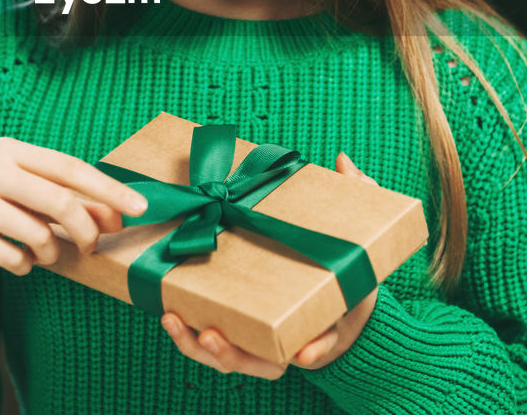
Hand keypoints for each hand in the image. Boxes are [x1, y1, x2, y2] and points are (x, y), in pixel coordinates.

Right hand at [0, 136, 148, 272]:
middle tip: (92, 246)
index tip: (140, 208)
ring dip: (52, 252)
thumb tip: (118, 217)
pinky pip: (11, 257)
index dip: (109, 189)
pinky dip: (25, 265)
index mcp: (12, 150)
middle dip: (86, 230)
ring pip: (36, 233)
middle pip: (58, 201)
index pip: (71, 168)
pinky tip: (19, 260)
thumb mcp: (30, 189)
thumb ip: (71, 199)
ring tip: (45, 252)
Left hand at [160, 151, 379, 377]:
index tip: (303, 353)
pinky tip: (168, 312)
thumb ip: (358, 198)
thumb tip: (344, 162)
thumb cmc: (341, 264)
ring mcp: (261, 341)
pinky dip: (188, 336)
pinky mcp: (237, 332)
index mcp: (326, 321)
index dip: (315, 348)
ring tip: (174, 319)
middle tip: (212, 335)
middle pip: (262, 363)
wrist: (330, 295)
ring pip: (230, 358)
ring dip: (198, 346)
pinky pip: (211, 344)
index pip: (323, 342)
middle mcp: (290, 340)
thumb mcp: (352, 229)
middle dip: (233, 354)